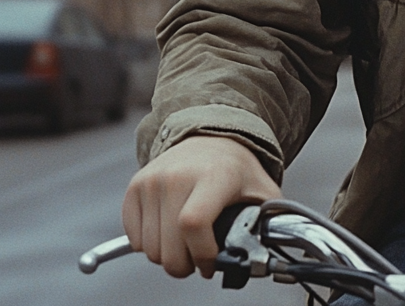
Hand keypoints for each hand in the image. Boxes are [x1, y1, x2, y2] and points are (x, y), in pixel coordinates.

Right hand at [122, 135, 280, 278]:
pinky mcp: (136, 186)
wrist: (209, 139)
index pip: (194, 223)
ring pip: (150, 248)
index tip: (211, 262)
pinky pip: (134, 239)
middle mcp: (178, 174)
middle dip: (185, 265)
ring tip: (186, 242)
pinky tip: (169, 230)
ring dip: (168, 256)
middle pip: (169, 246)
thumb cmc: (236, 170)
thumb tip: (266, 251)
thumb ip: (269, 220)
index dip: (202, 254)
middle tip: (198, 258)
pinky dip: (150, 245)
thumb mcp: (262, 190)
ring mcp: (153, 180)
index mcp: (214, 174)